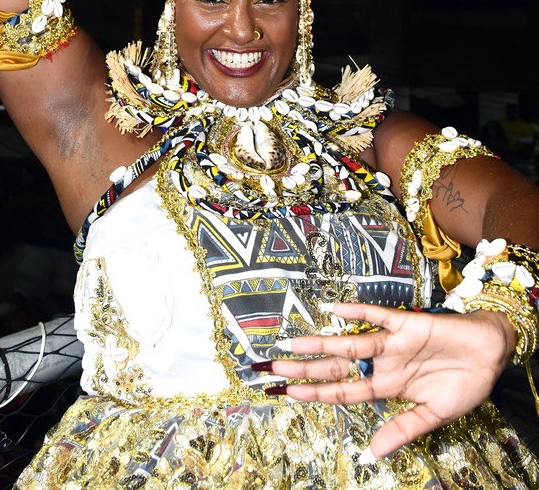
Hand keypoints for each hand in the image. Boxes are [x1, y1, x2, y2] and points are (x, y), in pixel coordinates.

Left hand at [268, 301, 515, 458]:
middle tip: (272, 368)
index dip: (316, 393)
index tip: (287, 394)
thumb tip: (373, 453)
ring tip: (291, 343)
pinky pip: (379, 316)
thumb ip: (403, 430)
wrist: (491, 355)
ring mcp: (392, 343)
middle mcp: (383, 363)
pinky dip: (359, 312)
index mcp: (387, 386)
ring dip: (321, 343)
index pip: (344, 391)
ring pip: (350, 343)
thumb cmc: (464, 384)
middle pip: (337, 366)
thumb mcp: (434, 415)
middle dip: (305, 368)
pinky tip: (336, 310)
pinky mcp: (407, 324)